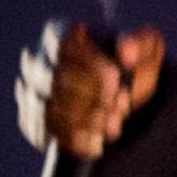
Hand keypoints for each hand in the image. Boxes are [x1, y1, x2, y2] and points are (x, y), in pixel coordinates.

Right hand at [16, 20, 165, 158]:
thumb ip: (141, 45)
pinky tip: (97, 141)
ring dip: (87, 122)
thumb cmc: (129, 68)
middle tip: (121, 105)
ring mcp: (31, 92)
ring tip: (114, 124)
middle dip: (92, 98)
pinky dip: (74, 141)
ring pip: (49, 110)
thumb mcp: (145, 51)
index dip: (90, 66)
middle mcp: (38, 60)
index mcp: (62, 34)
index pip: (64, 47)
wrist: (120, 98)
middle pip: (55, 81)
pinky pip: (45, 133)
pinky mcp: (33, 120)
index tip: (117, 79)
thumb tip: (127, 50)